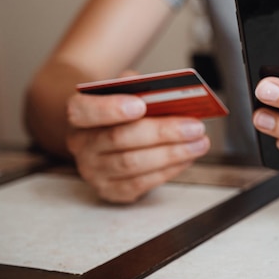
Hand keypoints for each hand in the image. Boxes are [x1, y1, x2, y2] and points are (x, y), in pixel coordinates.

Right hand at [66, 93, 209, 202]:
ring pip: (133, 164)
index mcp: (79, 114)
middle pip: (119, 138)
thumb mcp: (126, 91)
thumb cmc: (122, 110)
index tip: (141, 105)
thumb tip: (165, 92)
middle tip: (195, 126)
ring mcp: (93, 171)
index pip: (84, 110)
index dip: (111, 108)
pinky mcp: (111, 190)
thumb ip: (139, 87)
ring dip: (172, 153)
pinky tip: (187, 157)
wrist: (108, 134)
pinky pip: (142, 183)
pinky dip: (169, 170)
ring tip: (200, 142)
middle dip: (162, 132)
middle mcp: (80, 144)